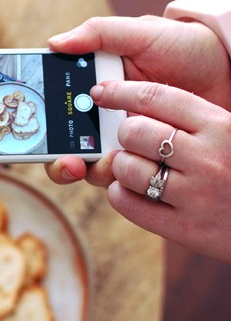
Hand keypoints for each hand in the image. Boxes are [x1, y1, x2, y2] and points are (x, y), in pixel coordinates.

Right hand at [45, 14, 230, 186]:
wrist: (229, 68)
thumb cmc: (185, 46)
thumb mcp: (141, 33)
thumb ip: (98, 33)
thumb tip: (54, 43)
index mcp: (93, 88)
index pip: (56, 110)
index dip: (39, 123)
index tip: (35, 129)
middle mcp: (102, 119)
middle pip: (65, 148)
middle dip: (60, 162)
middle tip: (69, 162)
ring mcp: (125, 142)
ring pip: (92, 167)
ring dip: (92, 169)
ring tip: (107, 160)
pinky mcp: (148, 160)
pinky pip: (127, 178)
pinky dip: (124, 177)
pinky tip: (133, 165)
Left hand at [84, 80, 230, 261]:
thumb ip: (196, 119)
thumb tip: (141, 103)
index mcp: (221, 126)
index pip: (157, 97)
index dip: (121, 92)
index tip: (102, 93)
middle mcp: (207, 158)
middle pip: (135, 131)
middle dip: (124, 134)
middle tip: (131, 141)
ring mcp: (195, 195)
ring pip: (127, 168)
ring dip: (121, 166)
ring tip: (135, 169)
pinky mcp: (184, 228)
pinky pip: (128, 203)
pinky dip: (120, 194)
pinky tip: (130, 191)